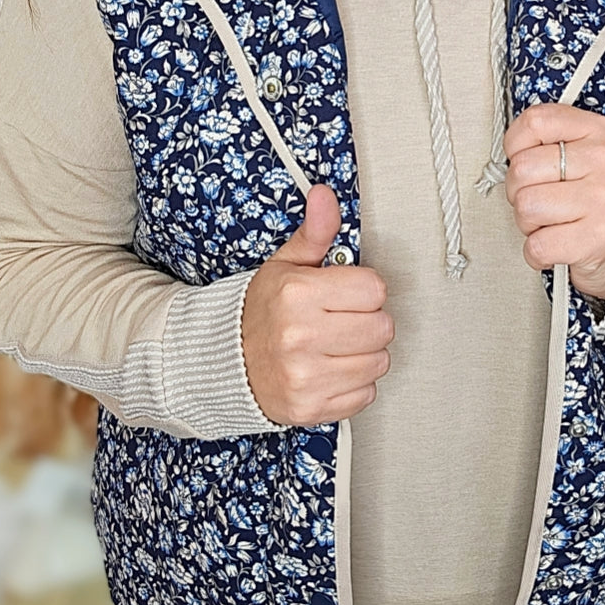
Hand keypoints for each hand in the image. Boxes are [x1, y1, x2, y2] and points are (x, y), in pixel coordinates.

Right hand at [241, 183, 394, 426]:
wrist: (223, 361)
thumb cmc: (260, 312)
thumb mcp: (285, 265)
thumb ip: (314, 231)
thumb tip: (325, 196)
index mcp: (298, 295)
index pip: (375, 290)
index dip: (364, 290)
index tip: (346, 294)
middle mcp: (301, 337)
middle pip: (382, 327)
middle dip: (368, 321)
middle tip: (342, 320)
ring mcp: (305, 377)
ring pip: (379, 362)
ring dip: (365, 354)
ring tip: (336, 345)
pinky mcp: (310, 408)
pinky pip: (365, 394)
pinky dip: (355, 384)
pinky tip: (331, 369)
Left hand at [502, 102, 604, 302]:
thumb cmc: (587, 197)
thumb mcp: (573, 153)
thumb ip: (541, 141)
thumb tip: (510, 153)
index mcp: (597, 131)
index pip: (535, 122)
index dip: (516, 145)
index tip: (526, 159)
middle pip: (522, 168)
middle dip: (519, 191)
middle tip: (542, 199)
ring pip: (526, 206)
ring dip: (528, 222)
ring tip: (551, 221)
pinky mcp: (600, 237)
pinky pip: (537, 244)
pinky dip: (537, 251)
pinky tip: (556, 243)